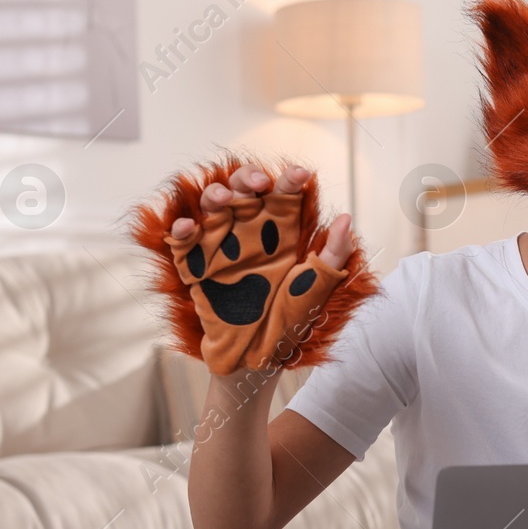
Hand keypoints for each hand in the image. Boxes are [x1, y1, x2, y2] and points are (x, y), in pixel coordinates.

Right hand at [163, 162, 356, 374]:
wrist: (259, 354)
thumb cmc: (291, 319)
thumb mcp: (317, 287)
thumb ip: (333, 254)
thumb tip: (346, 219)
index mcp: (281, 232)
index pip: (284, 195)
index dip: (290, 180)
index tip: (301, 175)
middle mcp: (251, 232)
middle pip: (244, 189)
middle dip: (249, 177)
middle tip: (260, 183)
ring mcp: (222, 245)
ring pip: (213, 204)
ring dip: (216, 194)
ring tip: (225, 199)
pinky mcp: (197, 264)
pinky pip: (183, 240)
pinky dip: (181, 228)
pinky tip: (188, 225)